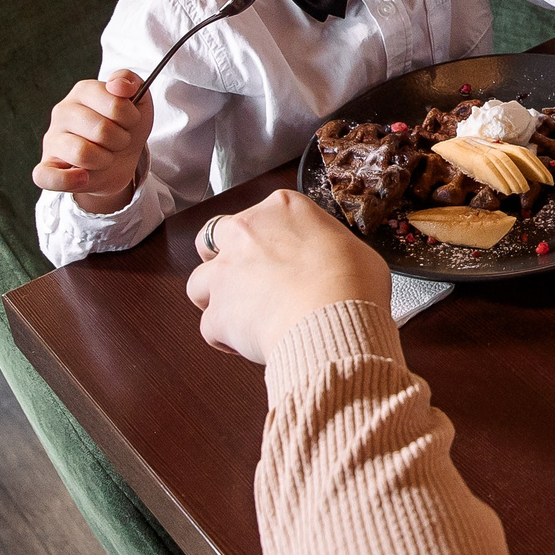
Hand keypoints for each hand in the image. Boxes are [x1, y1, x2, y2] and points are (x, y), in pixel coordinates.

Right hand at [33, 70, 151, 214]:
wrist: (122, 159)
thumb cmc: (125, 126)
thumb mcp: (138, 101)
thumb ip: (131, 81)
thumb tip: (119, 85)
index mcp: (83, 91)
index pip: (115, 104)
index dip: (130, 118)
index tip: (130, 120)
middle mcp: (62, 112)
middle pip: (102, 130)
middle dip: (120, 141)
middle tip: (118, 141)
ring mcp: (52, 140)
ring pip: (82, 153)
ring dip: (104, 160)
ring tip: (105, 156)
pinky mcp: (46, 167)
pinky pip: (46, 176)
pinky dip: (68, 180)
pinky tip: (83, 177)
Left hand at [185, 189, 391, 364]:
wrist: (333, 319)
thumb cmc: (353, 284)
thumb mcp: (356, 250)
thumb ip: (331, 249)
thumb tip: (335, 264)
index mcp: (282, 209)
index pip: (261, 215)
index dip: (268, 239)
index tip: (280, 257)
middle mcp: (246, 233)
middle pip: (213, 238)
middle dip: (223, 257)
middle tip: (246, 278)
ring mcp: (226, 272)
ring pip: (198, 282)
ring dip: (215, 298)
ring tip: (241, 314)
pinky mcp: (218, 312)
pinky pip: (209, 327)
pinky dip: (224, 338)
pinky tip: (246, 345)